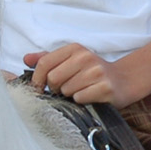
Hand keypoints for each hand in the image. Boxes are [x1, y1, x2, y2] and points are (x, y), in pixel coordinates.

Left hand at [24, 44, 139, 103]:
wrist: (124, 80)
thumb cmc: (93, 73)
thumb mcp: (71, 61)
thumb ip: (48, 59)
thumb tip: (26, 59)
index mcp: (74, 48)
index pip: (44, 63)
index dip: (37, 79)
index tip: (38, 88)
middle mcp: (85, 57)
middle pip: (53, 78)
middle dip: (55, 89)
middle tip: (64, 90)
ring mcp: (96, 72)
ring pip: (66, 90)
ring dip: (70, 95)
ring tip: (80, 91)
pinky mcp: (105, 87)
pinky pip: (80, 98)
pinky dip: (81, 101)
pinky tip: (90, 96)